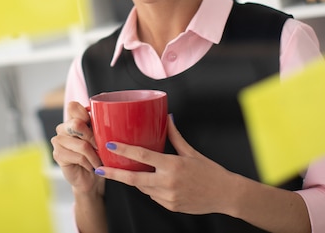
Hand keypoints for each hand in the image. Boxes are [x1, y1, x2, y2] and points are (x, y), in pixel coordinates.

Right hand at [51, 101, 104, 194]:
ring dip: (95, 155)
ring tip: (99, 160)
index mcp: (72, 119)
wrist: (91, 178)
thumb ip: (98, 125)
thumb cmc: (97, 155)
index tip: (96, 126)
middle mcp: (62, 128)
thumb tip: (107, 117)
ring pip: (82, 144)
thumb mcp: (100, 137)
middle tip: (101, 148)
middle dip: (94, 139)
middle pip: (77, 124)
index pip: (73, 106)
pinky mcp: (58, 154)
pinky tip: (91, 166)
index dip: (85, 114)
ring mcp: (58, 141)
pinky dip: (90, 163)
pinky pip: (79, 157)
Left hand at [94, 115, 235, 214]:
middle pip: (133, 179)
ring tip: (124, 171)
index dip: (123, 151)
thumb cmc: (210, 172)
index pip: (142, 156)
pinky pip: (153, 196)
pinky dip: (149, 188)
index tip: (109, 146)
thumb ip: (175, 136)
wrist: (225, 194)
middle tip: (99, 169)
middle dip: (114, 174)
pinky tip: (153, 181)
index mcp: (172, 165)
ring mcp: (168, 197)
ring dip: (134, 180)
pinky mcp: (170, 206)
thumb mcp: (191, 152)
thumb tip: (167, 118)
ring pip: (142, 188)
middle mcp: (168, 182)